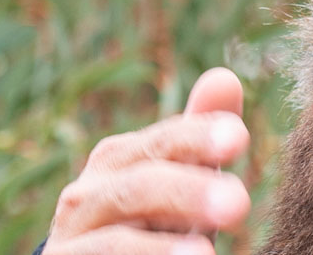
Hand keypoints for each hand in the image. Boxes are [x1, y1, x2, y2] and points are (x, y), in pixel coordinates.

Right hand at [44, 68, 251, 254]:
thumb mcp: (184, 178)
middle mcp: (88, 193)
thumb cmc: (154, 218)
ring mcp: (74, 235)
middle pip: (140, 186)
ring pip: (116, 236)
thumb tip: (225, 76)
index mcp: (121, 159)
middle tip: (238, 204)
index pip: (165, 142)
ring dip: (161, 245)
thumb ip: (200, 136)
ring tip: (205, 252)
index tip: (239, 137)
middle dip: (189, 193)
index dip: (198, 137)